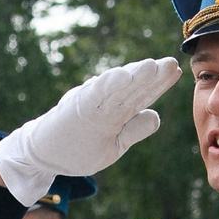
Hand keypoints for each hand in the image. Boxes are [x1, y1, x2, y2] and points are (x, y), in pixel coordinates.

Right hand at [0, 57, 185, 205]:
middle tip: (171, 63)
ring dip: (133, 77)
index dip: (159, 84)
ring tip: (151, 66)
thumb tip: (156, 117)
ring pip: (116, 90)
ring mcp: (91, 105)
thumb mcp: (112, 144)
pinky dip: (107, 85)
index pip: (142, 96)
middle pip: (133, 89)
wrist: (41, 155)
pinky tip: (121, 75)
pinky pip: (93, 96)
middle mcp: (105, 104)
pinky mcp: (75, 109)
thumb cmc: (76, 146)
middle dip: (153, 77)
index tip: (177, 71)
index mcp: (117, 112)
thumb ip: (133, 130)